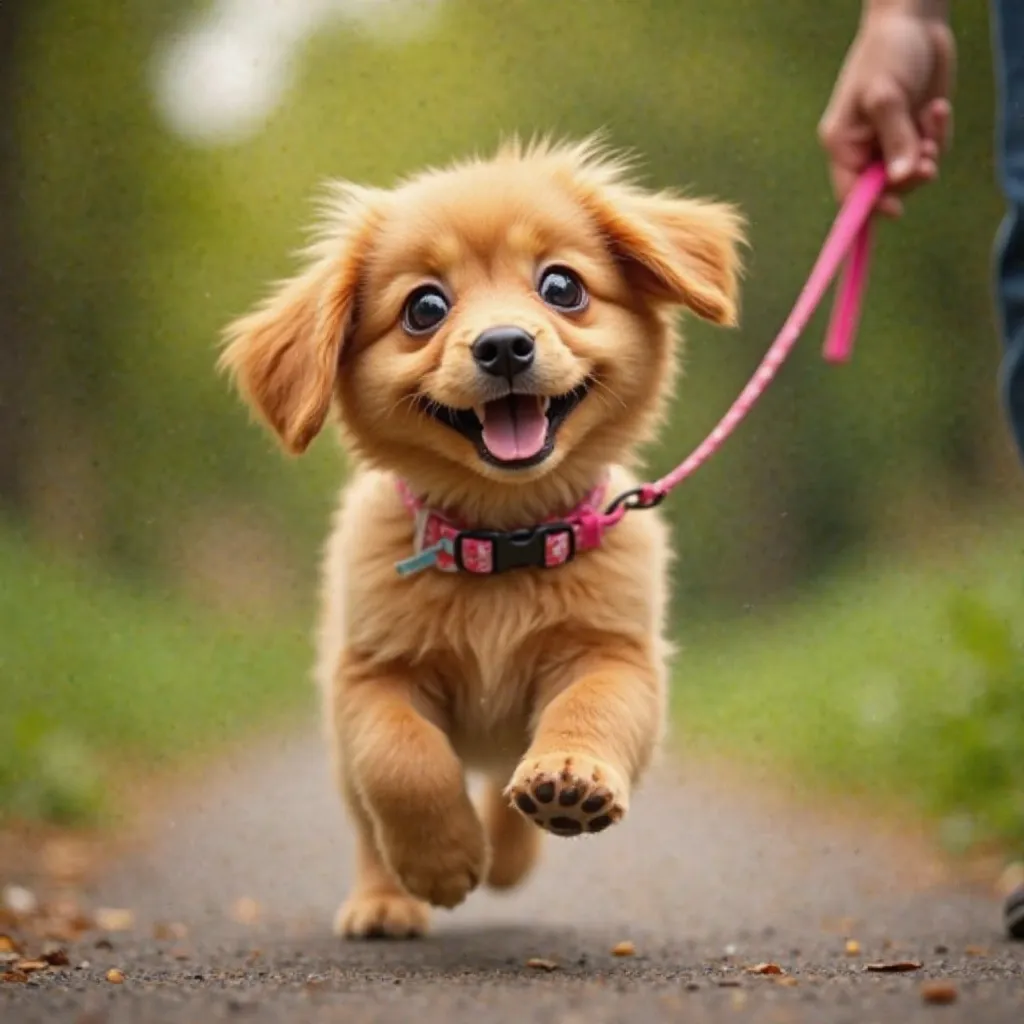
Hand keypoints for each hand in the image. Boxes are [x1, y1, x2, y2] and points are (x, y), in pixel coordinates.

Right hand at [818, 2, 955, 216]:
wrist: (914, 20)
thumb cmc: (887, 52)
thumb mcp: (885, 96)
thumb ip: (894, 138)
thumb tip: (901, 179)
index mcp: (842, 143)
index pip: (849, 190)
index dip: (871, 205)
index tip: (897, 209)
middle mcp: (863, 148)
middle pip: (883, 189)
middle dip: (908, 177)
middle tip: (927, 161)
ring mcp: (889, 142)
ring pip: (910, 173)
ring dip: (927, 155)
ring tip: (932, 122)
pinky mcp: (914, 133)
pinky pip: (929, 153)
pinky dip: (938, 135)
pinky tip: (937, 109)